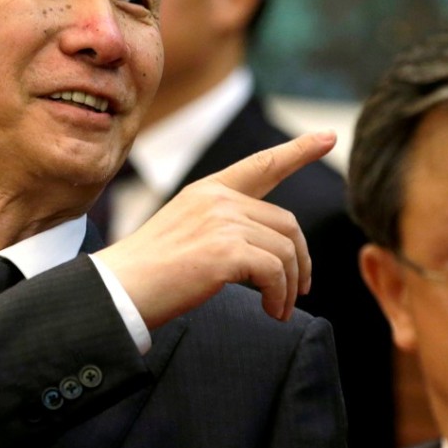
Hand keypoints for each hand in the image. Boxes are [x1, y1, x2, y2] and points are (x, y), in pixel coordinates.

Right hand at [95, 131, 336, 328]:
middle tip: (297, 292)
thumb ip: (224, 227)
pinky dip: (279, 297)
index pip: (261, 165)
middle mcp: (216, 198)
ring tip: (277, 309)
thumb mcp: (187, 234)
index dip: (299, 151)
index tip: (329, 135)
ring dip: (289, 286)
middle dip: (300, 261)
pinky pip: (276, 273)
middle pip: (287, 224)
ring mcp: (221, 221)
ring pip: (287, 251)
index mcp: (206, 190)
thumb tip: (273, 249)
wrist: (118, 290)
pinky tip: (270, 312)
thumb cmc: (149, 274)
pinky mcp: (226, 250)